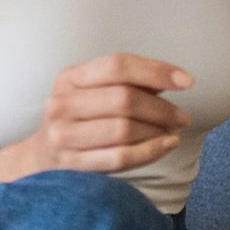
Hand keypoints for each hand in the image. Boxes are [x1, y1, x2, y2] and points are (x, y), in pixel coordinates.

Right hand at [24, 52, 193, 173]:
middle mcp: (62, 103)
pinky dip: (150, 151)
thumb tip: (175, 79)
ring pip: (124, 129)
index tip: (187, 81)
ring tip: (174, 131)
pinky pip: (119, 157)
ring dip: (158, 131)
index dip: (156, 70)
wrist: (42, 158)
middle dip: (162, 108)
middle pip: (124, 98)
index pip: (118, 65)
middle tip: (183, 117)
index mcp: (70, 77)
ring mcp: (63, 135)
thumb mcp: (96, 92)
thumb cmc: (81, 119)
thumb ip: (130, 83)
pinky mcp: (71, 165)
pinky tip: (167, 145)